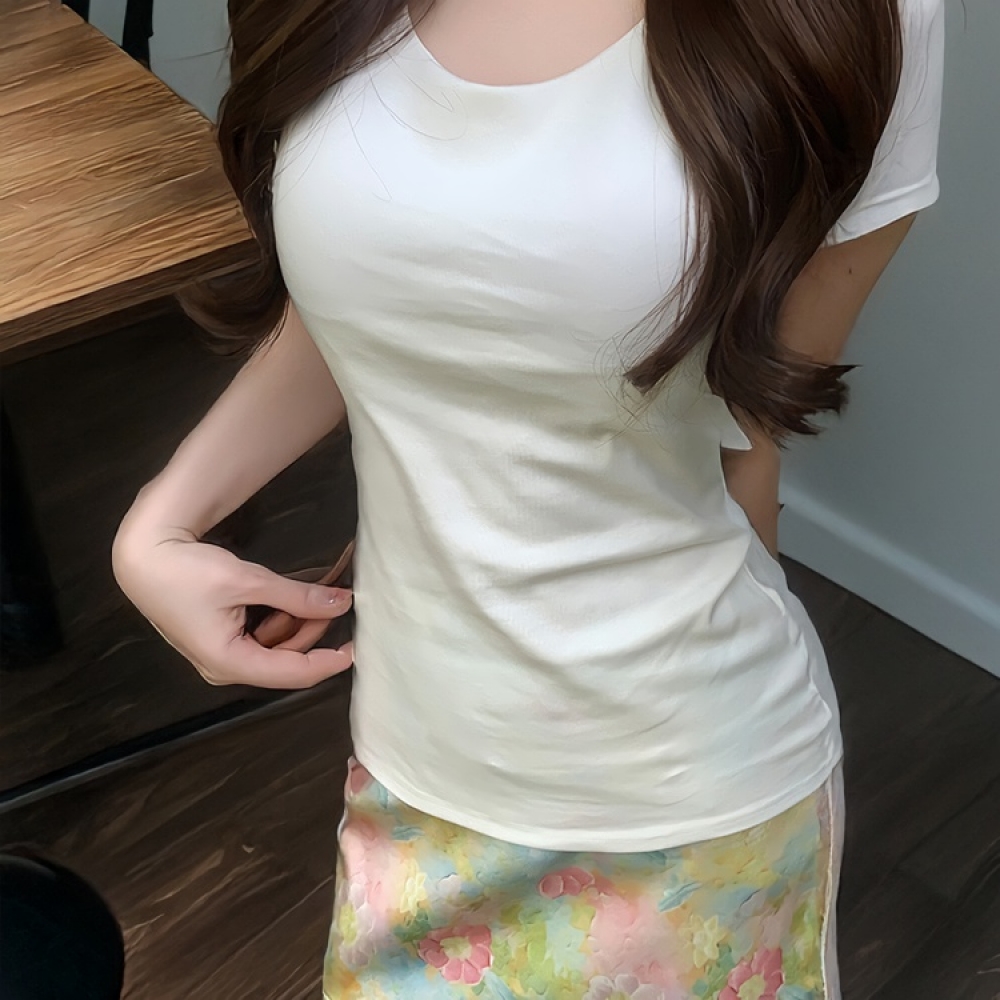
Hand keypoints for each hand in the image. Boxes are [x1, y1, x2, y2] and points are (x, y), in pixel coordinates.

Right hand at [112, 525, 353, 689]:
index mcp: (229, 663)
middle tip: (338, 603)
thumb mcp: (248, 580)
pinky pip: (259, 638)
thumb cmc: (187, 570)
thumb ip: (297, 596)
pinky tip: (294, 601)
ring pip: (274, 648)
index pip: (293, 673)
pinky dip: (280, 621)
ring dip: (299, 624)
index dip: (329, 662)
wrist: (142, 555)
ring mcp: (219, 656)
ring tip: (319, 596)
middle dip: (314, 634)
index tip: (358, 648)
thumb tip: (342, 603)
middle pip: (285, 661)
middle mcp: (224, 668)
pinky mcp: (217, 640)